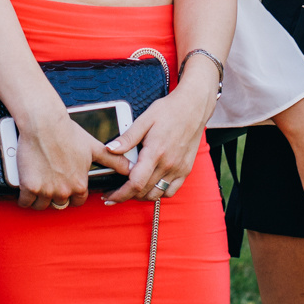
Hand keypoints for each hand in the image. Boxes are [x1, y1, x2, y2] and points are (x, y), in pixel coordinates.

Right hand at [12, 107, 105, 209]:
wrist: (44, 123)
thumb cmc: (68, 132)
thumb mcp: (94, 147)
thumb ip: (113, 161)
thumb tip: (129, 168)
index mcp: (80, 184)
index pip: (78, 202)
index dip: (72, 194)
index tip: (66, 186)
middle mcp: (64, 190)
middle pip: (59, 205)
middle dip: (55, 197)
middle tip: (50, 183)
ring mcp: (46, 190)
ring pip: (42, 206)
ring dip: (40, 199)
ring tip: (38, 187)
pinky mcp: (29, 186)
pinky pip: (25, 202)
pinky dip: (24, 198)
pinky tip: (26, 190)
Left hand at [104, 87, 208, 204]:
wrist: (194, 107)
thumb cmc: (169, 111)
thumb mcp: (144, 119)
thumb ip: (127, 138)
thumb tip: (109, 149)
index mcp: (155, 152)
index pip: (135, 183)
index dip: (120, 194)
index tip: (109, 196)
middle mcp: (168, 164)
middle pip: (144, 192)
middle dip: (126, 196)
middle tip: (114, 193)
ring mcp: (178, 169)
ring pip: (156, 194)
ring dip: (141, 197)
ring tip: (129, 191)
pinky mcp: (185, 170)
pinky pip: (170, 191)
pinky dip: (158, 193)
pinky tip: (149, 187)